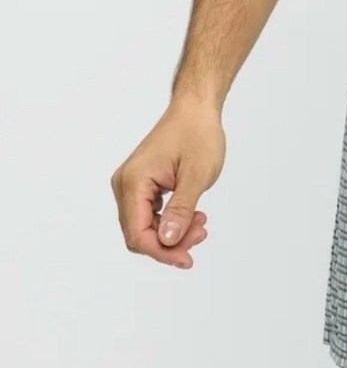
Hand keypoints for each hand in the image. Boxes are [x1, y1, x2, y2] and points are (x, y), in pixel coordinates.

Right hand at [111, 97, 225, 268]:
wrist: (196, 108)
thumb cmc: (198, 133)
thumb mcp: (197, 175)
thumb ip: (181, 210)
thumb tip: (167, 241)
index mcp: (133, 182)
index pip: (137, 234)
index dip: (161, 252)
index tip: (187, 259)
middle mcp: (125, 184)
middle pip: (139, 233)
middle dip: (169, 243)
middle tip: (201, 234)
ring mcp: (131, 184)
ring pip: (144, 226)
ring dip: (172, 233)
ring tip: (201, 223)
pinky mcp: (141, 184)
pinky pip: (149, 214)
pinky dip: (170, 221)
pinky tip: (192, 216)